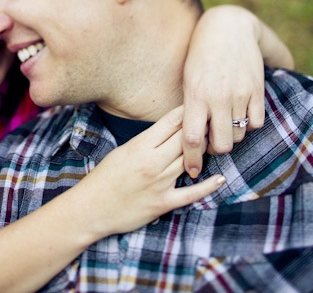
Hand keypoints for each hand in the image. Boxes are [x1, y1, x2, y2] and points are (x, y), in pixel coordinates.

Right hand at [76, 106, 224, 237]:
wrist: (91, 209)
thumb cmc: (104, 178)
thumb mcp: (122, 152)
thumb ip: (145, 141)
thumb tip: (167, 131)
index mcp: (139, 146)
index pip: (170, 122)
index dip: (187, 111)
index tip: (199, 103)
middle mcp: (152, 162)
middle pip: (184, 139)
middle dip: (200, 128)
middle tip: (214, 119)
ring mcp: (159, 183)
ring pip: (190, 161)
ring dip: (204, 151)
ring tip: (217, 141)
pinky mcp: (163, 203)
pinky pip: (191, 193)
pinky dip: (207, 186)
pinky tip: (221, 178)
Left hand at [182, 5, 265, 177]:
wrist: (227, 29)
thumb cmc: (199, 58)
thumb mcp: (187, 82)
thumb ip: (190, 109)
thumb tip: (192, 142)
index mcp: (195, 97)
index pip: (191, 139)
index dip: (192, 160)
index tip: (192, 171)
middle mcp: (218, 98)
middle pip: (221, 144)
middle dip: (215, 150)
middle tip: (211, 144)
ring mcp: (240, 94)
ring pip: (239, 135)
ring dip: (231, 136)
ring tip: (224, 126)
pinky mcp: (257, 90)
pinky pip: (256, 123)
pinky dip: (248, 125)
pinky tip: (240, 116)